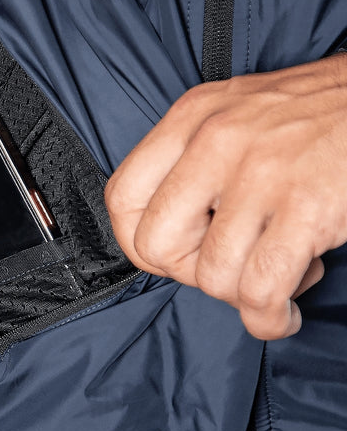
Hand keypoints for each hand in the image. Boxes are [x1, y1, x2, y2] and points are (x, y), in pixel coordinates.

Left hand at [104, 54, 346, 339]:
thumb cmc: (309, 115)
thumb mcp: (231, 113)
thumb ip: (187, 162)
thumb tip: (161, 239)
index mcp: (190, 118)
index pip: (122, 198)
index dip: (136, 242)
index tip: (170, 256)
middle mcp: (216, 141)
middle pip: (156, 245)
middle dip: (188, 273)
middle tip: (223, 266)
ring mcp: (261, 174)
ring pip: (211, 275)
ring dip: (240, 295)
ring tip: (271, 274)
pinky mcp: (308, 207)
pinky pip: (261, 290)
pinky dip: (269, 317)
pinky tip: (283, 311)